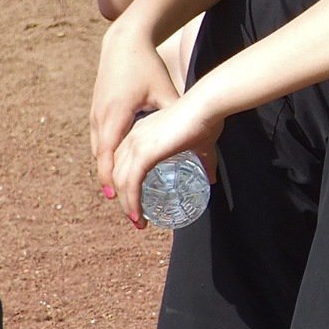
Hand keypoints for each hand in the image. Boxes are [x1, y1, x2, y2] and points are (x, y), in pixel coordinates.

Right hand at [89, 16, 178, 220]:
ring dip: (112, 177)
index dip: (119, 187)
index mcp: (116, 118)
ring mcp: (96, 115)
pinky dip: (109, 160)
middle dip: (117, 190)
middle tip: (133, 212)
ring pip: (101, 156)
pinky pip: (101, 143)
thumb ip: (183, 116)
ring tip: (128, 198)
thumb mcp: (167, 94)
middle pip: (104, 165)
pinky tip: (122, 169)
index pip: (111, 162)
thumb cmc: (147, 66)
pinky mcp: (98, 111)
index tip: (129, 207)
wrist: (123, 41)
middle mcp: (101, 120)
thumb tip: (203, 134)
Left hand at [109, 97, 222, 226]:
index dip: (126, 182)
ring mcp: (135, 144)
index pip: (123, 161)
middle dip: (124, 197)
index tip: (137, 200)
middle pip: (118, 172)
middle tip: (137, 215)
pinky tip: (138, 216)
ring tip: (138, 221)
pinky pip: (130, 184)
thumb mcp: (202, 147)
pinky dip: (132, 203)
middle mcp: (132, 137)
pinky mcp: (143, 153)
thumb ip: (205, 163)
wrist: (207, 107)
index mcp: (141, 132)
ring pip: (121, 182)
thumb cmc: (206, 121)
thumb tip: (211, 179)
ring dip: (127, 205)